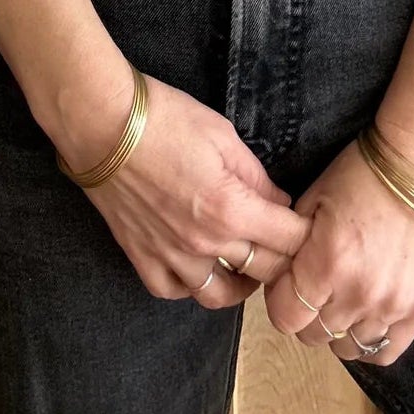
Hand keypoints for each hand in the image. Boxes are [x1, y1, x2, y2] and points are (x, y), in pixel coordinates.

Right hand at [68, 71, 311, 303]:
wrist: (102, 123)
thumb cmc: (165, 118)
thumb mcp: (222, 135)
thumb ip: (256, 175)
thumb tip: (279, 201)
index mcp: (231, 209)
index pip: (289, 241)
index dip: (306, 234)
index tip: (311, 226)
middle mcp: (205, 243)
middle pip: (263, 272)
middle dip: (283, 259)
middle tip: (286, 243)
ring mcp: (171, 256)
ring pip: (221, 295)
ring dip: (242, 282)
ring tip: (247, 263)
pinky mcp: (141, 257)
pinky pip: (174, 291)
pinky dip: (192, 285)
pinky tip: (199, 266)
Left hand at [261, 138, 413, 367]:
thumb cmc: (362, 174)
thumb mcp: (314, 198)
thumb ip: (292, 243)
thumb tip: (279, 275)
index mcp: (327, 262)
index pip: (286, 317)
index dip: (281, 300)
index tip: (288, 282)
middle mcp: (359, 293)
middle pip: (314, 335)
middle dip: (307, 313)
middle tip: (316, 286)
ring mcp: (392, 306)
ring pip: (347, 348)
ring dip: (339, 328)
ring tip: (344, 299)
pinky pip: (385, 352)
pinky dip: (371, 341)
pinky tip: (367, 318)